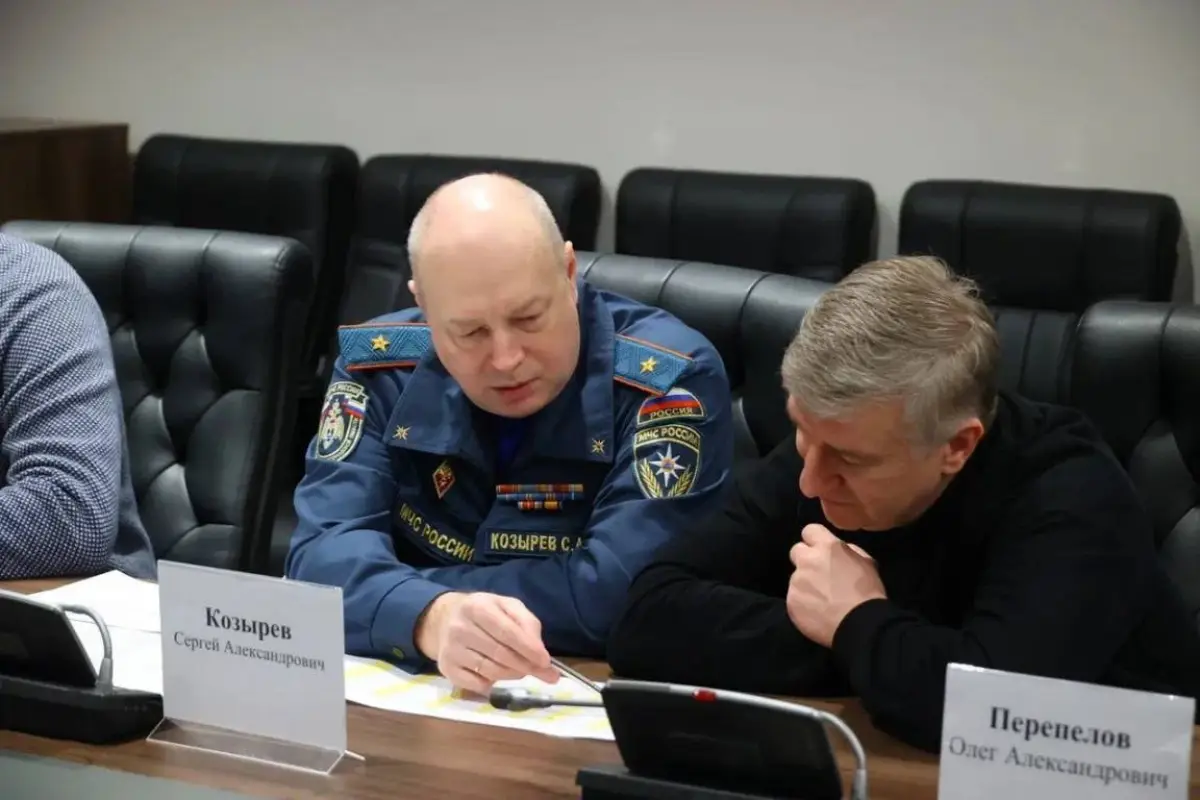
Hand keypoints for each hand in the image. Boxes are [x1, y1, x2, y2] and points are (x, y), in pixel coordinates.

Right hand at [415, 592, 559, 694]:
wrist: (445, 619)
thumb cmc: (485, 613)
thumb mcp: (507, 606)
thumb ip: (527, 623)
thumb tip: (540, 651)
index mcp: (477, 607)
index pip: (507, 632)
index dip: (528, 648)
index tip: (545, 661)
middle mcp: (460, 628)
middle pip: (500, 654)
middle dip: (526, 665)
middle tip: (544, 672)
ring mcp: (451, 650)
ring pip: (490, 671)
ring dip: (513, 674)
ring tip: (522, 671)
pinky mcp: (447, 669)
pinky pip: (477, 685)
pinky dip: (493, 684)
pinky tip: (497, 675)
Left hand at [786, 524, 885, 647]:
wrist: (860, 624)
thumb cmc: (868, 592)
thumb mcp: (866, 562)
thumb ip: (847, 550)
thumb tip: (839, 549)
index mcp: (827, 547)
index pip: (809, 530)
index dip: (814, 540)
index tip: (821, 550)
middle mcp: (807, 560)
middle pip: (796, 551)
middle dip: (806, 559)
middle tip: (819, 574)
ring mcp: (796, 581)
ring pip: (796, 577)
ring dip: (805, 584)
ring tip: (821, 599)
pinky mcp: (791, 601)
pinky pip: (794, 597)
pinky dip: (803, 603)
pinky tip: (816, 612)